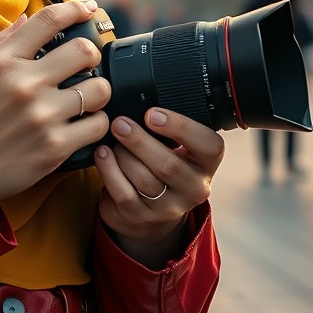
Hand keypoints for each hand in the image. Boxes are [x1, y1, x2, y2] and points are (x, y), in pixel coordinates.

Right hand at [0, 0, 111, 205]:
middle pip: (84, 51)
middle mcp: (26, 84)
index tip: (88, 8)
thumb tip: (27, 18)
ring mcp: (43, 116)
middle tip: (87, 64)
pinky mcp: (55, 146)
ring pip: (99, 90)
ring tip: (87, 96)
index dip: (75, 8)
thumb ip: (2, 41)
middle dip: (91, 54)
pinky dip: (96, 123)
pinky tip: (84, 123)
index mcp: (4, 61)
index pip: (49, 21)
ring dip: (98, 91)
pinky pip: (97, 125)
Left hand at [94, 108, 224, 268]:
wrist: (149, 213)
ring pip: (143, 179)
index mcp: (206, 164)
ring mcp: (168, 207)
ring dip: (123, 154)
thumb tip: (138, 96)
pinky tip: (102, 153)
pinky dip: (109, 169)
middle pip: (169, 165)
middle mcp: (193, 188)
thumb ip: (168, 129)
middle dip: (140, 141)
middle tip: (120, 122)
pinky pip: (123, 192)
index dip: (182, 127)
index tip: (153, 113)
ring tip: (111, 137)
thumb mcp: (175, 148)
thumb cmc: (161, 165)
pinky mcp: (141, 217)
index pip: (210, 146)